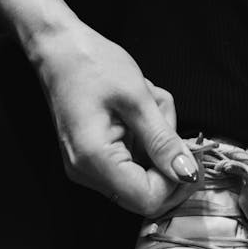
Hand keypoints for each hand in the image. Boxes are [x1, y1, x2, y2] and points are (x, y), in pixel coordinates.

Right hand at [0, 0, 197, 216]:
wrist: (58, 48)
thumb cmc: (93, 64)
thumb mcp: (138, 98)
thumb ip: (163, 141)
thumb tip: (187, 174)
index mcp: (95, 159)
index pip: (148, 200)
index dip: (175, 183)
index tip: (188, 154)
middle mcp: (87, 173)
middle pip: (146, 197)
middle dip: (168, 166)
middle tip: (171, 125)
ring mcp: (88, 170)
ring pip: (142, 180)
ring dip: (158, 150)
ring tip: (151, 108)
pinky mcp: (93, 162)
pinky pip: (132, 167)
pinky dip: (146, 145)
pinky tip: (141, 115)